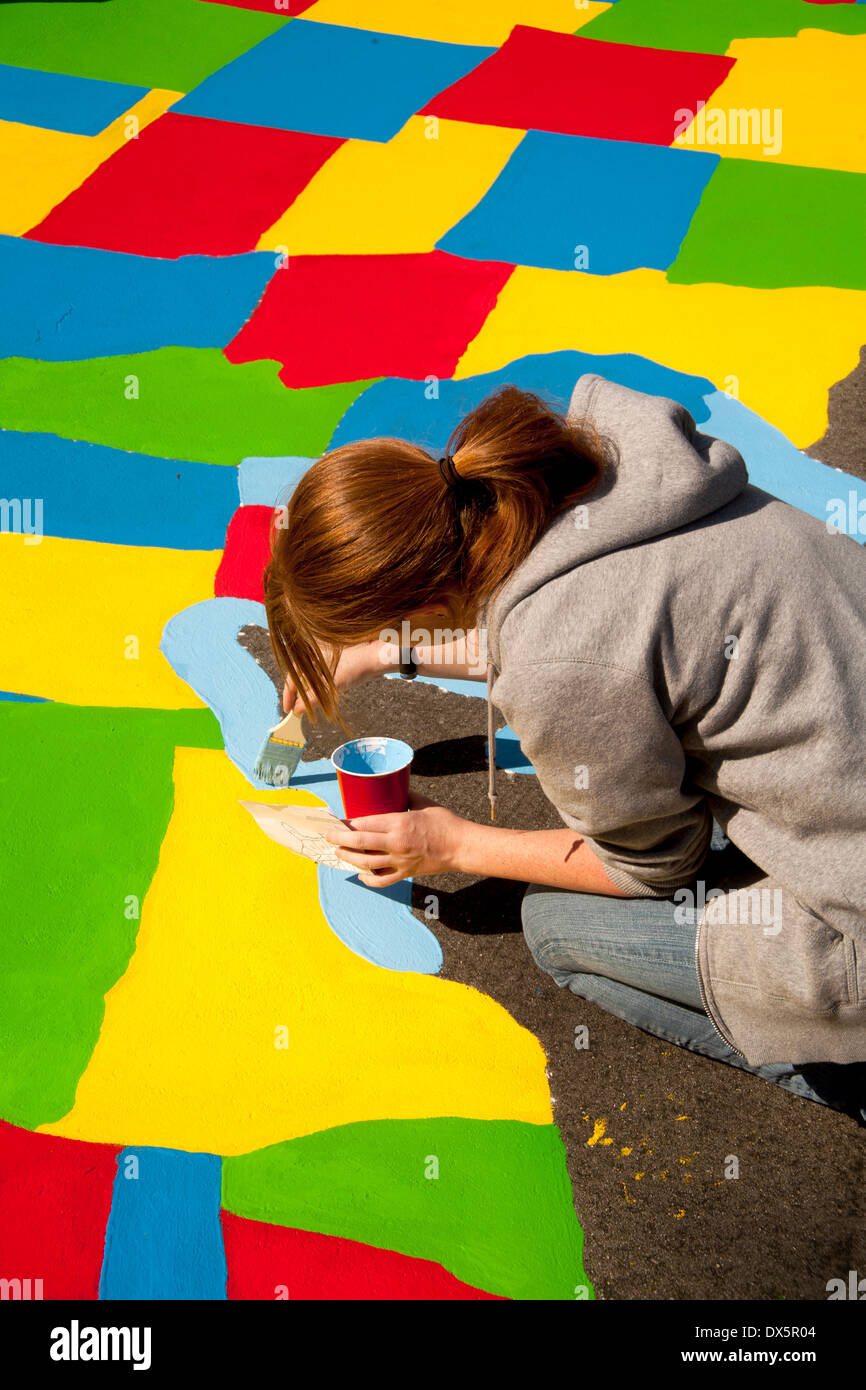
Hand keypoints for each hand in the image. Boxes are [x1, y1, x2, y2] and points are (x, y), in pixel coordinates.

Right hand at [282, 638, 385, 714]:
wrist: (375, 659)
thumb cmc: (354, 667)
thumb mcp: (331, 685)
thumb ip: (312, 699)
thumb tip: (297, 710)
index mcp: (308, 656)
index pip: (291, 678)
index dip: (288, 695)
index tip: (287, 710)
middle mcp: (313, 657)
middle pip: (298, 679)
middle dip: (295, 696)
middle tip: (293, 711)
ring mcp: (323, 661)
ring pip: (308, 680)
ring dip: (305, 694)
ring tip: (303, 708)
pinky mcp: (332, 666)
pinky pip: (318, 679)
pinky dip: (315, 690)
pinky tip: (316, 699)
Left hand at [323, 791, 463, 886]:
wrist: (461, 846)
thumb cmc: (445, 822)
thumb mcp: (423, 803)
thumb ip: (405, 797)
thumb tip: (394, 789)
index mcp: (400, 822)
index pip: (365, 823)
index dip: (347, 823)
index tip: (337, 821)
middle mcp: (396, 842)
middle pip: (360, 843)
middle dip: (340, 840)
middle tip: (329, 837)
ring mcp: (400, 860)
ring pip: (366, 863)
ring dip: (348, 858)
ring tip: (338, 852)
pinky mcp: (406, 872)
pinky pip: (382, 880)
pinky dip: (368, 879)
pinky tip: (360, 874)